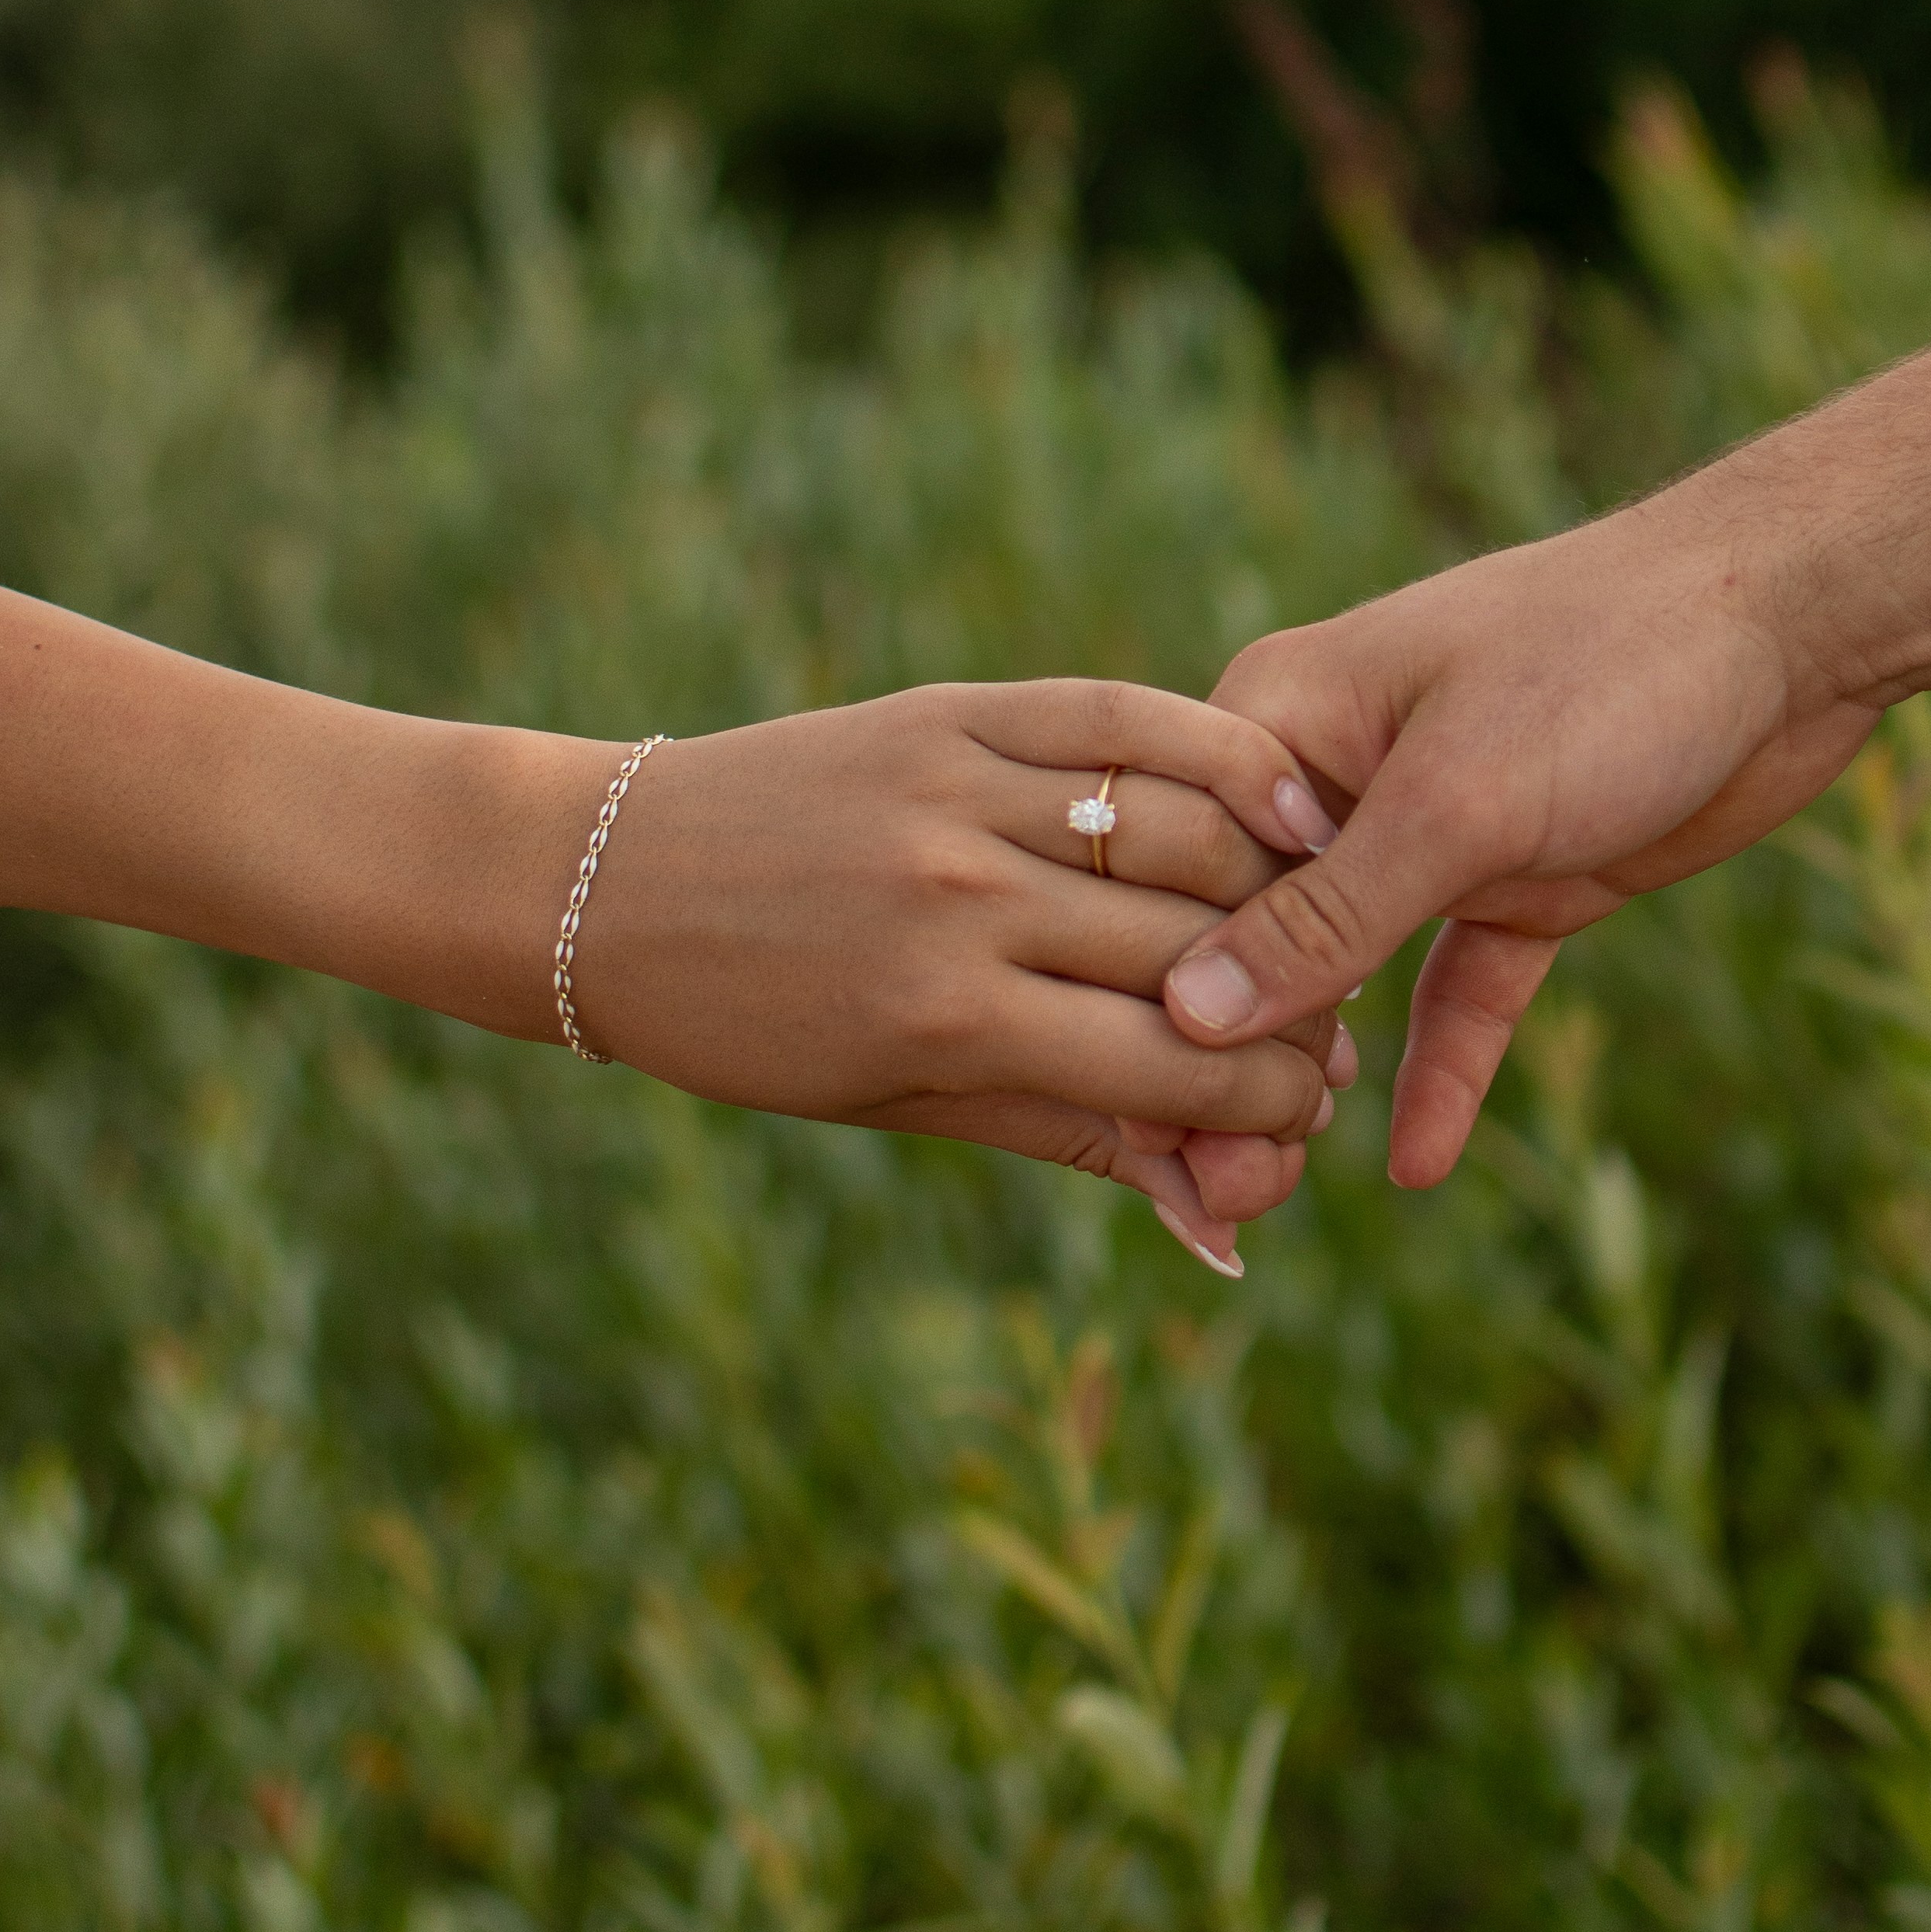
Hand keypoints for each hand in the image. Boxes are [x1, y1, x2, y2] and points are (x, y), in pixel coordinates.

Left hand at [564, 678, 1358, 1270]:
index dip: (1271, 1102)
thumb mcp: (899, 1103)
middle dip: (1291, 1009)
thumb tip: (1226, 1221)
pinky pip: (1121, 716)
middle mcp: (961, 899)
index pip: (1172, 1065)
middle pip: (1196, 952)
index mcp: (946, 1018)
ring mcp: (957, 792)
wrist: (603, 882)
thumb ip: (1070, 1136)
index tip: (1312, 1116)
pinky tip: (1288, 795)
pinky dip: (1220, 750)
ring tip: (1312, 926)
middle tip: (1327, 1032)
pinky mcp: (949, 709)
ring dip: (1279, 884)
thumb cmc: (750, 1025)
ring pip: (1182, 830)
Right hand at [1161, 488, 1878, 1185]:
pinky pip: (1457, 990)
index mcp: (1281, 719)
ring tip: (1266, 1196)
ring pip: (1348, 980)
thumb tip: (1192, 1013)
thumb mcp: (1458, 800)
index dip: (1154, 994)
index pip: (1176, 872)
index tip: (1146, 1120)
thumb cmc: (1609, 662)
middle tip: (1211, 1193)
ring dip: (1318, 1077)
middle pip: (1251, 937)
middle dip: (1229, 1059)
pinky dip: (1438, 1069)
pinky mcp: (1519, 877)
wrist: (1792, 623)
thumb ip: (1330, 916)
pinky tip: (1415, 1163)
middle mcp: (1336, 776)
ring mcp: (1429, 832)